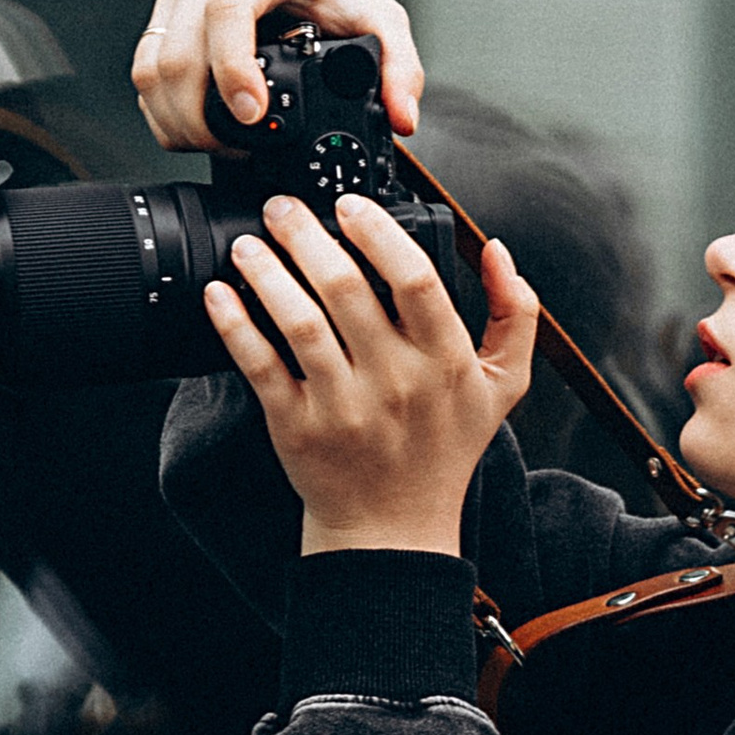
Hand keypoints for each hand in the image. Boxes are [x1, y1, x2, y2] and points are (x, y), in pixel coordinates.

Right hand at [132, 0, 424, 151]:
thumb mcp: (381, 22)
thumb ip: (398, 68)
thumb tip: (403, 115)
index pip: (229, 8)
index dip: (232, 67)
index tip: (252, 113)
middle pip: (180, 51)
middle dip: (203, 116)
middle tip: (239, 148)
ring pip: (153, 68)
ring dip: (180, 121)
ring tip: (220, 146)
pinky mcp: (164, 21)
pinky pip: (145, 75)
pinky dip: (165, 115)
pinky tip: (196, 133)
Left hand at [207, 195, 538, 555]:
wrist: (394, 529)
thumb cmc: (443, 451)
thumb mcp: (502, 385)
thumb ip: (514, 314)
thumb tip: (498, 251)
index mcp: (445, 361)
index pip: (415, 279)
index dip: (378, 231)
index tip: (349, 206)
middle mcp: (395, 382)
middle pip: (346, 289)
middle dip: (307, 235)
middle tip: (283, 209)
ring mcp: (343, 406)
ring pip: (299, 321)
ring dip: (267, 272)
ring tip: (250, 244)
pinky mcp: (297, 428)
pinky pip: (260, 366)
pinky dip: (236, 325)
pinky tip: (220, 294)